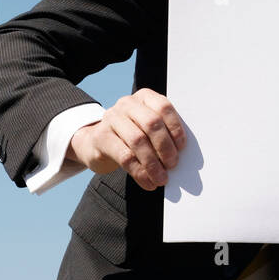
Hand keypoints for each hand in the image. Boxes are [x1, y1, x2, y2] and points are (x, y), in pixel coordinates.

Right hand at [66, 87, 186, 191]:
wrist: (96, 142)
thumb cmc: (129, 135)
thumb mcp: (145, 127)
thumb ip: (162, 132)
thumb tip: (180, 153)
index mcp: (143, 97)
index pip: (163, 107)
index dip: (175, 128)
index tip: (182, 147)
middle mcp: (126, 104)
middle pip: (151, 123)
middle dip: (165, 147)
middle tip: (172, 164)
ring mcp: (111, 119)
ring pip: (138, 141)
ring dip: (153, 163)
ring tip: (161, 178)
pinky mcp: (101, 137)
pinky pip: (124, 157)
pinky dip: (140, 173)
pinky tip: (148, 183)